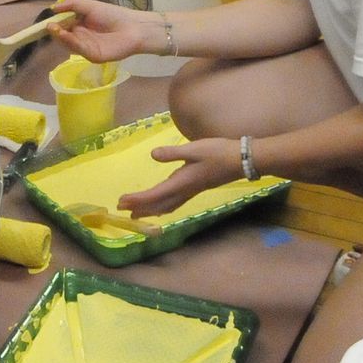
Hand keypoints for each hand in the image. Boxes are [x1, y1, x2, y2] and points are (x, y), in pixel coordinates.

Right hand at [51, 0, 164, 61]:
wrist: (133, 27)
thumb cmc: (113, 14)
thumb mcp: (90, 6)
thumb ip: (72, 5)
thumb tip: (53, 7)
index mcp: (79, 26)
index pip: (62, 26)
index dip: (54, 24)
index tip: (46, 21)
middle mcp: (81, 38)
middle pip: (63, 37)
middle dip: (55, 32)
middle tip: (49, 26)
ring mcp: (86, 48)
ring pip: (69, 44)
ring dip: (60, 37)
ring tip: (54, 29)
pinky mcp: (93, 56)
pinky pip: (79, 49)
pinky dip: (71, 42)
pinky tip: (65, 35)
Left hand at [118, 137, 241, 215]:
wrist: (241, 160)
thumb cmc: (217, 152)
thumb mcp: (194, 149)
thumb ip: (173, 153)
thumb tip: (153, 155)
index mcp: (181, 182)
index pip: (154, 194)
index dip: (137, 199)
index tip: (121, 202)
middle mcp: (184, 191)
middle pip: (158, 204)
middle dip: (140, 207)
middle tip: (121, 209)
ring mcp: (190, 192)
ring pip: (166, 206)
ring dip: (150, 210)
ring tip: (135, 213)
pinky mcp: (195, 189)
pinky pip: (174, 203)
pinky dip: (162, 206)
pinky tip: (160, 205)